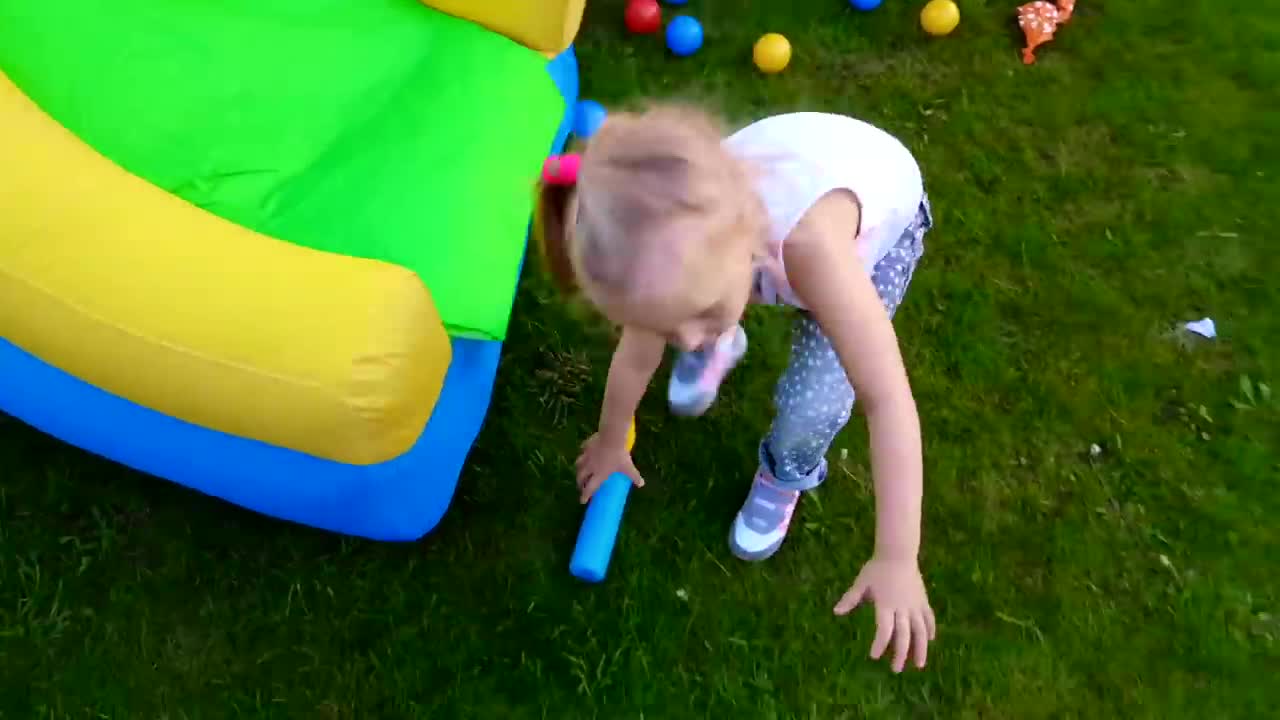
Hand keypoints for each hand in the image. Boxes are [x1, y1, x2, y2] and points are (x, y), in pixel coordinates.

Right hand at [575, 432, 643, 503]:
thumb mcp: (628, 467)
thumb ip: (634, 476)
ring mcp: (587, 456)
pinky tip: (584, 451)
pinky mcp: (586, 446)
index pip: (589, 488)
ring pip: (578, 464)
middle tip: (581, 486)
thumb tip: (641, 484)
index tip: (582, 501)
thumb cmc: (620, 455)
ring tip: (580, 470)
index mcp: (599, 475)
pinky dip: (582, 452)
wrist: (612, 437)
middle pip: (580, 477)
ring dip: (578, 469)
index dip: (585, 495)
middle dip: (580, 483)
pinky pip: (582, 450)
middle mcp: (590, 467)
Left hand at [835, 556, 936, 671]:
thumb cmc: (877, 568)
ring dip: (920, 649)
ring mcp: (915, 605)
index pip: (884, 630)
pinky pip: (929, 618)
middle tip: (895, 669)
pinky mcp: (923, 600)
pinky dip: (930, 629)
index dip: (880, 645)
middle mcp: (902, 609)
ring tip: (919, 664)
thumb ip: (850, 598)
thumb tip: (836, 611)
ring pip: (920, 631)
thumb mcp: (861, 583)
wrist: (898, 553)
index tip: (875, 656)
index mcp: (885, 605)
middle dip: (900, 654)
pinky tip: (929, 640)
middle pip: (904, 636)